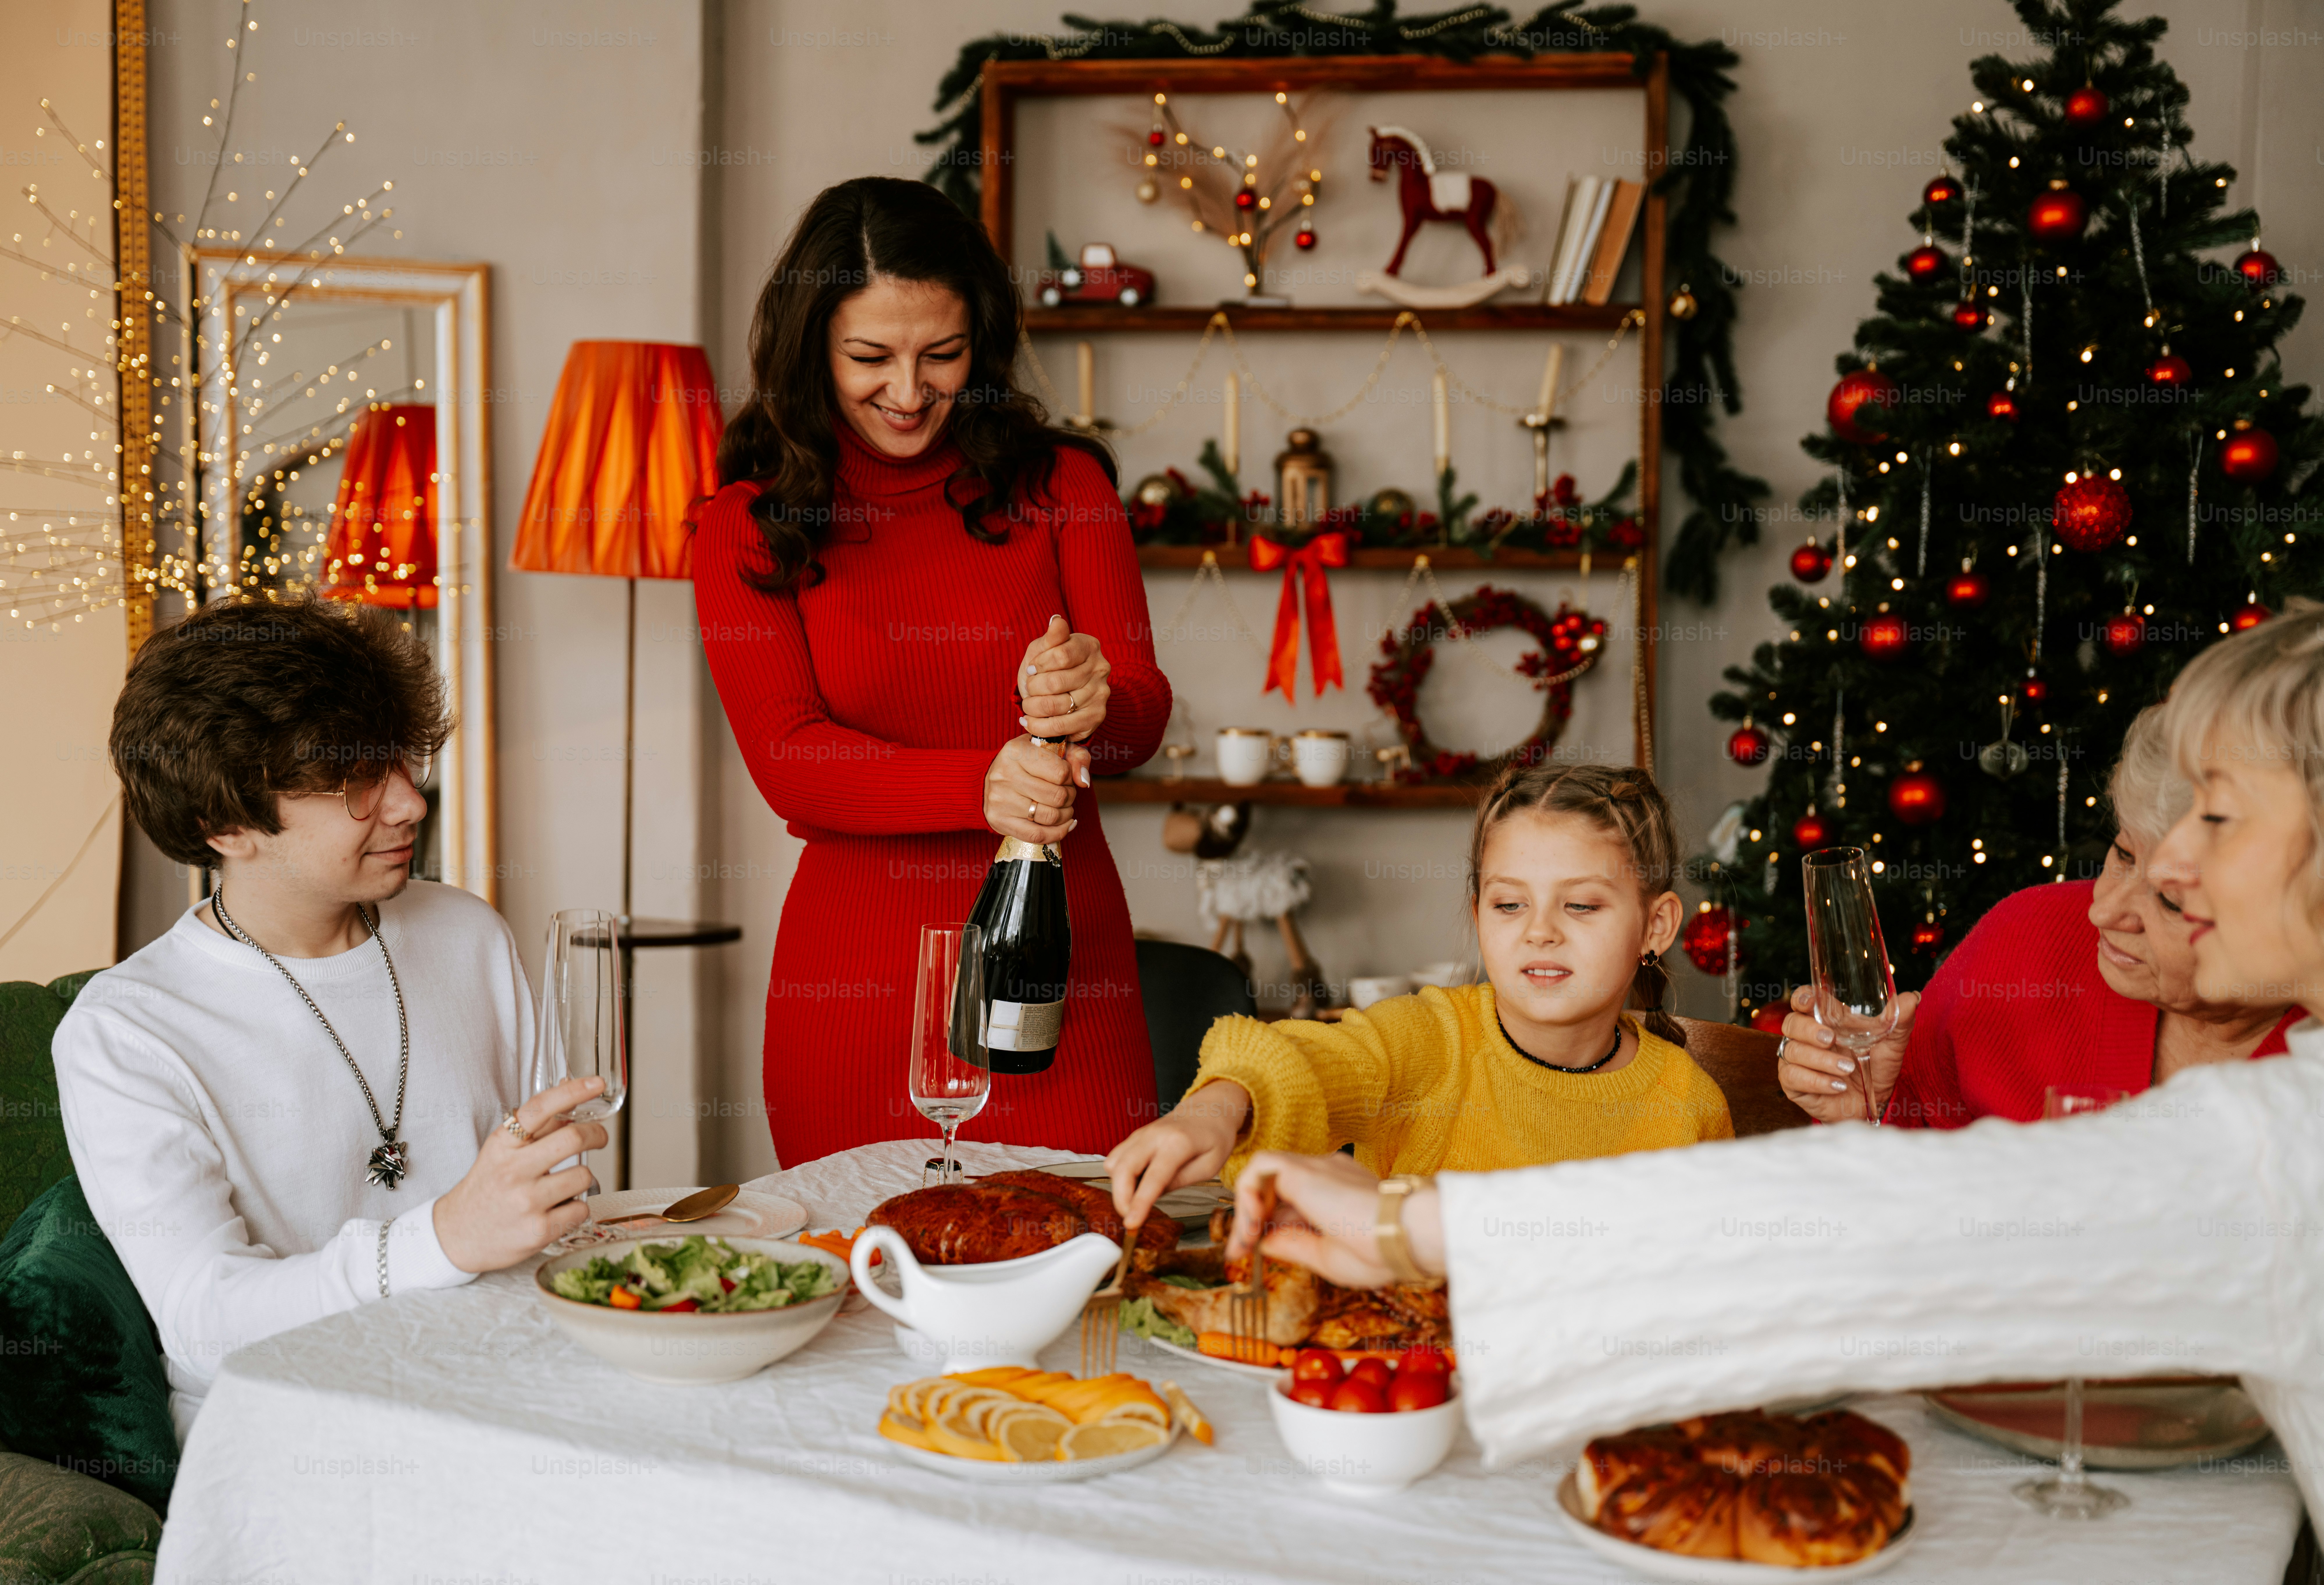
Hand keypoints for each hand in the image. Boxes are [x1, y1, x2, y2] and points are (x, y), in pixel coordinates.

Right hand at [431, 1077, 610, 1272]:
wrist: (458, 1236)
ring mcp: (526, 1202)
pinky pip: (581, 1209)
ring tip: (564, 1185)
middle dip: (596, 1134)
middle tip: (599, 1137)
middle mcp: (513, 1170)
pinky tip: (558, 1210)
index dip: (573, 1092)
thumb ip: (537, 1126)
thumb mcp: (502, 1152)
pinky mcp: (539, 1230)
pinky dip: (577, 1208)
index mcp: (502, 1144)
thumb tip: (570, 1090)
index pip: (540, 1108)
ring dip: (582, 1178)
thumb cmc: (487, 1188)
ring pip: (583, 1176)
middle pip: (573, 1139)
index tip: (597, 1083)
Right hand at [984, 733, 1088, 844]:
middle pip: (1058, 796)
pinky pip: (1037, 835)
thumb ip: (1075, 756)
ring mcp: (1001, 799)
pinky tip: (1064, 826)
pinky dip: (1057, 833)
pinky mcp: (999, 820)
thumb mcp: (1049, 749)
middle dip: (1070, 797)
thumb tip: (1084, 781)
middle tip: (1066, 794)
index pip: (1061, 772)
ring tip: (1064, 809)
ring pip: (1050, 816)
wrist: (985, 780)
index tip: (1066, 778)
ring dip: (1066, 815)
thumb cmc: (1024, 763)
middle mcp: (1005, 774)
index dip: (1070, 778)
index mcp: (1017, 752)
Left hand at [1018, 614, 1110, 743]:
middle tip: (1029, 689)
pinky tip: (1029, 721)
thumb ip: (1051, 637)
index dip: (1039, 664)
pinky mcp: (1095, 718)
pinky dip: (1038, 726)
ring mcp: (1100, 695)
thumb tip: (1057, 621)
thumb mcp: (1044, 648)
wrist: (1060, 693)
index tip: (1031, 669)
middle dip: (1033, 688)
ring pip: (1056, 705)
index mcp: (1089, 646)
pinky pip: (1061, 727)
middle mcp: (1101, 669)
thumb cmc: (1049, 667)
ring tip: (1029, 704)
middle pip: (1056, 682)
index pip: (1061, 655)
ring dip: (1033, 707)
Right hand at [1104, 1081, 1249, 1229]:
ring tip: (1136, 1199)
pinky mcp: (1134, 1137)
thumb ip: (1180, 1181)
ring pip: (1113, 1163)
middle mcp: (1154, 1135)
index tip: (1132, 1224)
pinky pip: (1115, 1157)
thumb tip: (1152, 1197)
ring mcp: (1141, 1134)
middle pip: (1123, 1169)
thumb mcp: (1209, 1166)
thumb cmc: (1214, 1137)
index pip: (1153, 1178)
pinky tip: (1136, 1183)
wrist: (1209, 1109)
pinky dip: (1118, 1175)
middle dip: (1121, 1199)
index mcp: (1178, 1143)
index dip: (1140, 1203)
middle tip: (1130, 1218)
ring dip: (1118, 1187)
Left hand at [1223, 1150, 1442, 1288]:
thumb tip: (1262, 1241)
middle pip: (1273, 1190)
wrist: (1403, 1235)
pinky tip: (1253, 1221)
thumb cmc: (1380, 1252)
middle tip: (1237, 1251)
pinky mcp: (1305, 1168)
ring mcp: (1317, 1167)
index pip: (1288, 1203)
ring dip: (1247, 1208)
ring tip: (1245, 1240)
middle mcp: (1326, 1176)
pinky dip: (1248, 1191)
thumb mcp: (1327, 1257)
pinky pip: (1261, 1166)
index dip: (1263, 1226)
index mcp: (1338, 1195)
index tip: (1247, 1253)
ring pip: (1264, 1175)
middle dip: (1249, 1220)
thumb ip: (1292, 1245)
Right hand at [1776, 986, 1919, 1121]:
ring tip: (1847, 1069)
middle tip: (1831, 1039)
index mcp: (1826, 1021)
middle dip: (1809, 1030)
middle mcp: (1807, 1038)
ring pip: (1792, 1050)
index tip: (1809, 1002)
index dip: (1802, 998)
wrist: (1874, 1103)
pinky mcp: (1793, 1083)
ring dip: (1821, 1060)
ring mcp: (1797, 1060)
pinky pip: (1792, 1076)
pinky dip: (1816, 1081)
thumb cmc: (1877, 1069)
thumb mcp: (1892, 1044)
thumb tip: (1911, 998)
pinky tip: (1837, 1086)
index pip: (1804, 1000)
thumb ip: (1899, 1021)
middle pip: (1792, 1023)